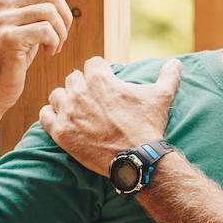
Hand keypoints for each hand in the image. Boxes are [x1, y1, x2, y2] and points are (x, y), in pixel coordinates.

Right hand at [0, 0, 74, 114]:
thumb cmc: (12, 56)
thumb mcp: (30, 25)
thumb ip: (46, 2)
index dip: (59, 2)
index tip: (56, 24)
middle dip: (64, 16)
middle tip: (60, 37)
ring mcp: (1, 19)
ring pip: (50, 12)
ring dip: (61, 33)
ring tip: (54, 47)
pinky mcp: (8, 38)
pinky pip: (46, 31)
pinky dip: (55, 43)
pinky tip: (49, 53)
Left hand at [40, 56, 181, 175]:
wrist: (136, 158)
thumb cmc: (148, 125)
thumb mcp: (161, 97)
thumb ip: (168, 76)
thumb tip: (177, 63)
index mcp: (101, 79)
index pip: (92, 63)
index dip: (99, 71)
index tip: (104, 82)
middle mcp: (80, 92)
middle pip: (73, 78)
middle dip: (82, 86)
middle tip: (92, 100)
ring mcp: (68, 112)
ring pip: (57, 95)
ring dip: (65, 100)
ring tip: (76, 111)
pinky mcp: (60, 132)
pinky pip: (45, 116)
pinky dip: (51, 117)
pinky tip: (62, 121)